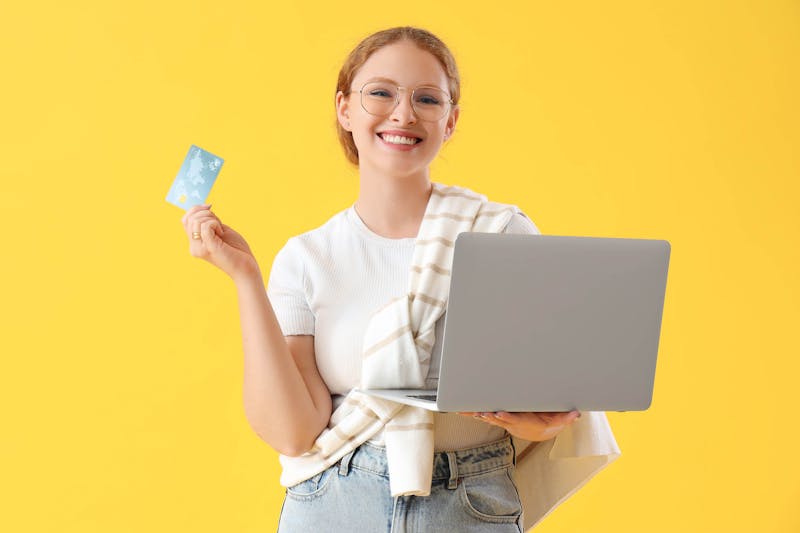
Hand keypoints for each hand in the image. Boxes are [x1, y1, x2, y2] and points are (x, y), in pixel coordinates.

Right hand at [181, 204, 258, 281]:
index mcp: (195, 243)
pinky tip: (222, 233)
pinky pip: (205, 226)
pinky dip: (215, 223)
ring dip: (212, 219)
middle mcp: (194, 247)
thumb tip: (205, 206)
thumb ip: (210, 222)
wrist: (246, 269)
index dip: (196, 209)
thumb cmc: (236, 250)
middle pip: (189, 218)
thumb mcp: (220, 231)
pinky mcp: (209, 248)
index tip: (210, 207)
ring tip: (221, 230)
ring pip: (196, 221)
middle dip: (205, 213)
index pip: (185, 220)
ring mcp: (199, 249)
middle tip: (219, 223)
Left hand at [458, 411, 580, 441]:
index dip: (506, 417)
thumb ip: (566, 417)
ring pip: (486, 416)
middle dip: (486, 415)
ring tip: (461, 409)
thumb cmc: (548, 422)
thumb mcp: (558, 420)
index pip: (514, 419)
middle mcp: (510, 421)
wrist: (539, 431)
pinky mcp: (497, 416)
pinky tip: (459, 408)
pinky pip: (482, 414)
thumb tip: (576, 414)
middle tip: (477, 411)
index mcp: (523, 421)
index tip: (498, 413)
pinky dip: (471, 411)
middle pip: (496, 418)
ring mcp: (502, 420)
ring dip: (474, 413)